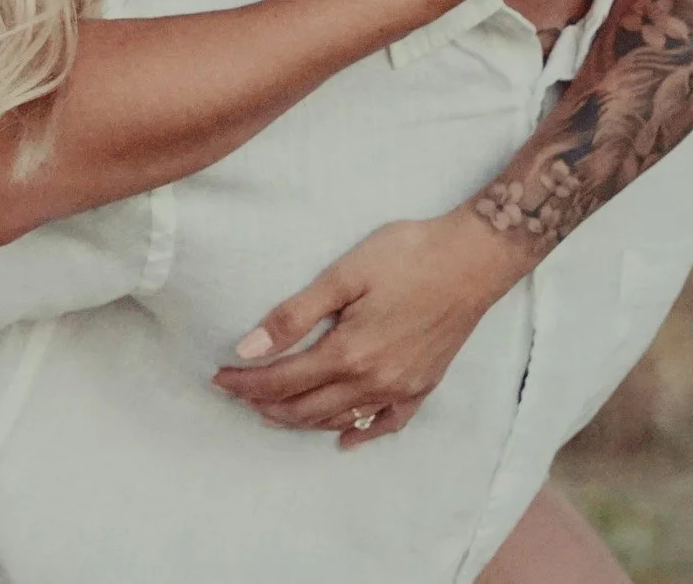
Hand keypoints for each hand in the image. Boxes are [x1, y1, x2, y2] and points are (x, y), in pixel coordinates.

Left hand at [211, 209, 529, 448]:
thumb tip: (247, 349)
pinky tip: (344, 437)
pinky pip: (386, 424)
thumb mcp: (343, 275)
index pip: (282, 381)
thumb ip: (294, 315)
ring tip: (272, 411)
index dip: (245, 383)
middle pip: (305, 408)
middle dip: (265, 405)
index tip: (218, 377)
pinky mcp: (423, 386)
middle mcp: (373, 382)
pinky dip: (360, 432)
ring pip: (339, 419)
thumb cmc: (408, 255)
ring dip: (301, 420)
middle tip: (237, 394)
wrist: (474, 258)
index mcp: (348, 354)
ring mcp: (401, 389)